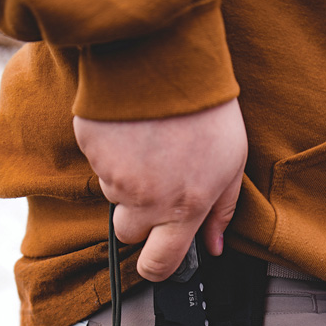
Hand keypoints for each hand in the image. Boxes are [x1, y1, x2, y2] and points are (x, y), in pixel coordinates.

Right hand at [73, 99, 246, 280]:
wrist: (165, 57)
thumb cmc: (206, 110)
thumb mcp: (232, 164)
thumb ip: (222, 211)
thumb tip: (214, 246)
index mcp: (183, 209)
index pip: (159, 265)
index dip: (157, 268)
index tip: (157, 260)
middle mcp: (145, 201)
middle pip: (128, 233)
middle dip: (139, 218)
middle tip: (157, 184)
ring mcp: (114, 176)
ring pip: (114, 196)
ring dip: (127, 180)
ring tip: (150, 145)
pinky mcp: (92, 150)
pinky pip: (97, 163)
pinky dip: (112, 152)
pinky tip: (133, 130)